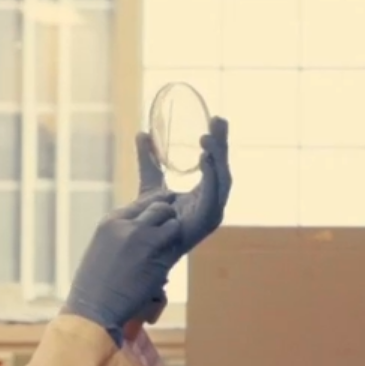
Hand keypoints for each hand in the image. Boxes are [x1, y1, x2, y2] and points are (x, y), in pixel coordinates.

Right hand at [64, 194, 181, 344]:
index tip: (165, 210)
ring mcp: (142, 237)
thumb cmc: (94, 287)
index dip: (156, 206)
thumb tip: (143, 231)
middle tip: (170, 229)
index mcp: (110, 222)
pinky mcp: (156, 255)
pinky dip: (173, 252)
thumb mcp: (102, 248)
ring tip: (166, 250)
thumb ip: (121, 234)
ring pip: (172, 222)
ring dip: (173, 235)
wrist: (93, 309)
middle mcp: (126, 224)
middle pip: (160, 206)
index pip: (142, 202)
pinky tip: (163, 265)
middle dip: (168, 217)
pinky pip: (174, 244)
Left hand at [136, 116, 231, 254]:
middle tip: (218, 120)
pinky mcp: (205, 221)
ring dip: (218, 156)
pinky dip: (212, 175)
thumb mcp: (150, 183)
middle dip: (223, 144)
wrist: (142, 247)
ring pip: (222, 179)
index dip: (217, 142)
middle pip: (222, 168)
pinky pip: (213, 195)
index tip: (216, 118)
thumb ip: (148, 160)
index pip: (215, 162)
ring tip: (208, 137)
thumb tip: (141, 132)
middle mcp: (212, 203)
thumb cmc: (150, 220)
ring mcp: (211, 213)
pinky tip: (206, 157)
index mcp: (205, 193)